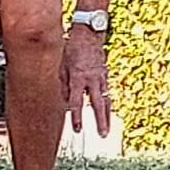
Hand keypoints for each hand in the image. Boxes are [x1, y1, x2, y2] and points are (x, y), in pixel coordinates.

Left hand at [63, 19, 112, 137]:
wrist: (89, 34)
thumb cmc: (72, 49)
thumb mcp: (62, 66)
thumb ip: (63, 85)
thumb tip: (65, 101)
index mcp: (78, 77)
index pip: (77, 101)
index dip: (77, 116)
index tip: (78, 128)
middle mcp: (92, 80)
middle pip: (97, 104)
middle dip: (100, 121)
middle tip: (101, 135)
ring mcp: (101, 78)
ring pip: (105, 100)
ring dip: (106, 117)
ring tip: (106, 131)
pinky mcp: (105, 76)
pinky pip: (106, 93)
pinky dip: (107, 105)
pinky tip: (106, 115)